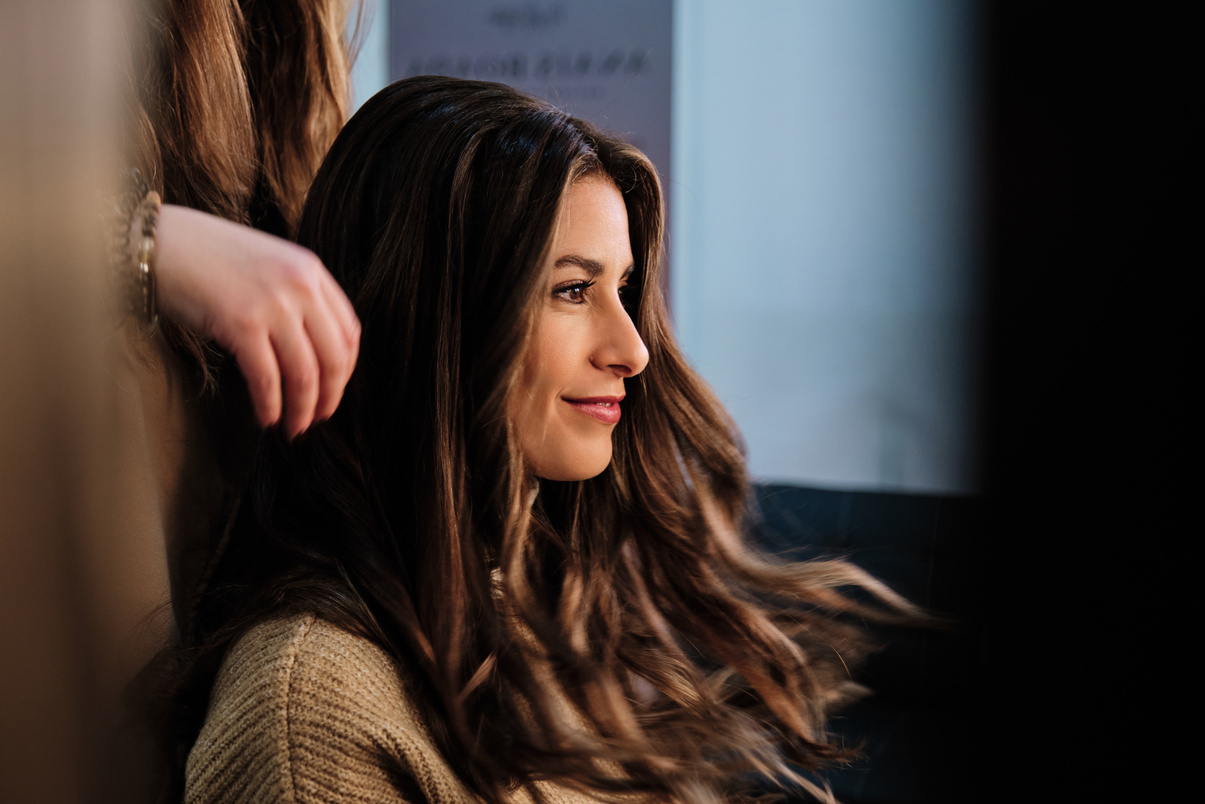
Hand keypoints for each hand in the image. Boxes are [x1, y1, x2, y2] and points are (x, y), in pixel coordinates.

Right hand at [152, 204, 359, 436]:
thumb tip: (314, 351)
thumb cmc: (208, 258)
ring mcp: (273, 304)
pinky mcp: (241, 324)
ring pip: (304, 374)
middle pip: (334, 357)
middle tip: (318, 418)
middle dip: (329, 396)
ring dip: (301, 409)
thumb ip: (297, 297)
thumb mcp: (269, 265)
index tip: (333, 389)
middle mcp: (300, 286)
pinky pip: (267, 378)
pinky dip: (270, 405)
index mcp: (311, 270)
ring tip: (294, 427)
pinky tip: (267, 418)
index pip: (349, 331)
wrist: (159, 242)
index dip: (345, 369)